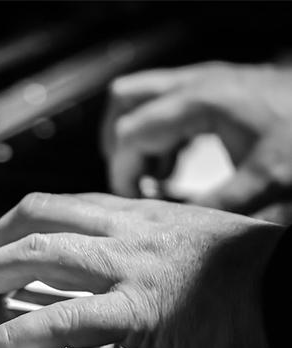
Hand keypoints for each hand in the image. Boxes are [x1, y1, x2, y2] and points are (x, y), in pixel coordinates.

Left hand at [0, 192, 284, 347]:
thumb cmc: (253, 274)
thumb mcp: (190, 248)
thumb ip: (149, 253)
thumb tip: (123, 274)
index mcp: (141, 214)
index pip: (65, 205)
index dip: (23, 223)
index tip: (5, 244)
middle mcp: (128, 230)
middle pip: (37, 217)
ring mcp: (130, 266)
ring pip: (37, 254)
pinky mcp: (140, 310)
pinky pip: (64, 318)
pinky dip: (18, 332)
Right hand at [102, 62, 291, 212]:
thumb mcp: (264, 181)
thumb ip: (217, 206)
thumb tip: (177, 227)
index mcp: (200, 103)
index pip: (131, 133)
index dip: (123, 171)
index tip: (131, 200)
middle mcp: (194, 85)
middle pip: (123, 102)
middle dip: (118, 145)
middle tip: (132, 181)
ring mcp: (201, 84)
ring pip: (139, 100)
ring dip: (135, 139)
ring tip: (153, 176)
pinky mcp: (210, 91)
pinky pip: (162, 107)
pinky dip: (156, 136)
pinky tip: (172, 165)